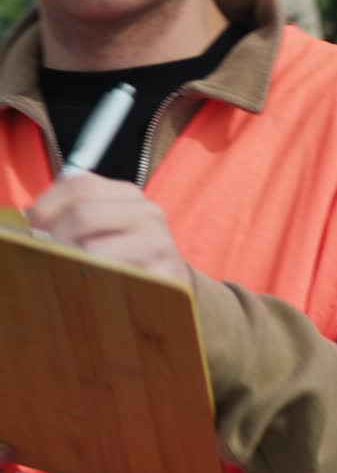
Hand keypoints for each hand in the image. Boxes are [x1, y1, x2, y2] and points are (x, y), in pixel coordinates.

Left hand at [27, 173, 191, 288]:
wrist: (172, 282)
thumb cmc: (126, 254)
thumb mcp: (104, 225)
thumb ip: (72, 216)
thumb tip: (28, 221)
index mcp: (128, 194)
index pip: (79, 185)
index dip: (46, 205)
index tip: (31, 227)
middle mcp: (147, 213)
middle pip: (83, 214)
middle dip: (52, 237)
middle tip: (40, 255)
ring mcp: (157, 243)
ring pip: (93, 249)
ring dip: (67, 263)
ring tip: (59, 272)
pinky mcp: (162, 275)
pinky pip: (112, 280)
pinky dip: (90, 284)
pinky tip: (84, 288)